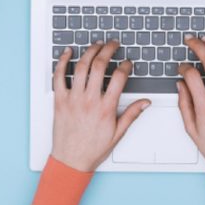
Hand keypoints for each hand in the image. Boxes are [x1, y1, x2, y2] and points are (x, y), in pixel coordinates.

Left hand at [51, 40, 150, 171]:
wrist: (70, 160)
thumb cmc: (92, 149)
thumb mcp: (118, 133)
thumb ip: (132, 114)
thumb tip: (145, 102)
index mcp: (106, 108)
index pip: (119, 77)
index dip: (125, 66)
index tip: (127, 62)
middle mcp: (89, 100)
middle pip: (99, 66)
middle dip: (108, 50)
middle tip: (113, 44)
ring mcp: (73, 99)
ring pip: (81, 67)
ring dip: (90, 51)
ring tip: (97, 45)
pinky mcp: (59, 100)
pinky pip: (58, 76)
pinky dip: (62, 61)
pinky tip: (68, 52)